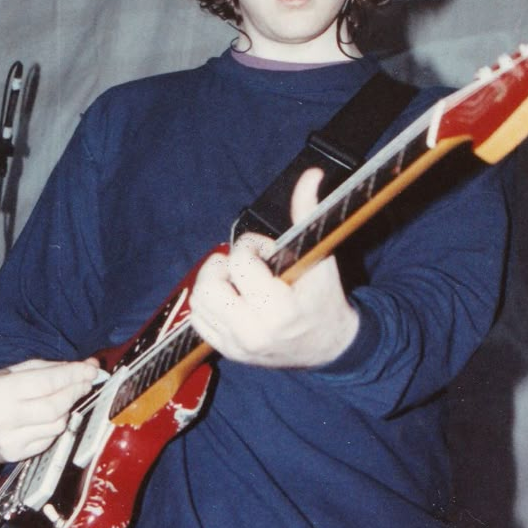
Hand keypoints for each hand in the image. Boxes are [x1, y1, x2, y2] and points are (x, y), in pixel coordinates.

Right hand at [0, 358, 100, 462]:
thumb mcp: (16, 371)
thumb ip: (52, 368)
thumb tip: (89, 366)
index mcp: (0, 391)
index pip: (47, 383)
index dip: (73, 375)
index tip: (91, 369)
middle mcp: (3, 418)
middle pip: (55, 406)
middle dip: (76, 392)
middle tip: (86, 382)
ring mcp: (9, 440)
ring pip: (56, 425)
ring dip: (67, 410)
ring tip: (63, 398)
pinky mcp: (15, 455)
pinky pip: (49, 440)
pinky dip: (56, 426)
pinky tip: (50, 417)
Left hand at [189, 168, 358, 367]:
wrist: (329, 346)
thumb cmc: (324, 299)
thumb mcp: (320, 257)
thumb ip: (308, 214)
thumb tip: (310, 175)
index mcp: (280, 311)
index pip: (241, 264)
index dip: (250, 247)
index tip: (266, 251)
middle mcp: (254, 332)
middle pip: (210, 284)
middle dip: (224, 264)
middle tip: (244, 264)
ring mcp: (238, 346)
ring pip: (199, 301)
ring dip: (213, 281)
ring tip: (236, 279)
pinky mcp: (228, 352)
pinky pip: (198, 320)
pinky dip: (208, 302)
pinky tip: (229, 296)